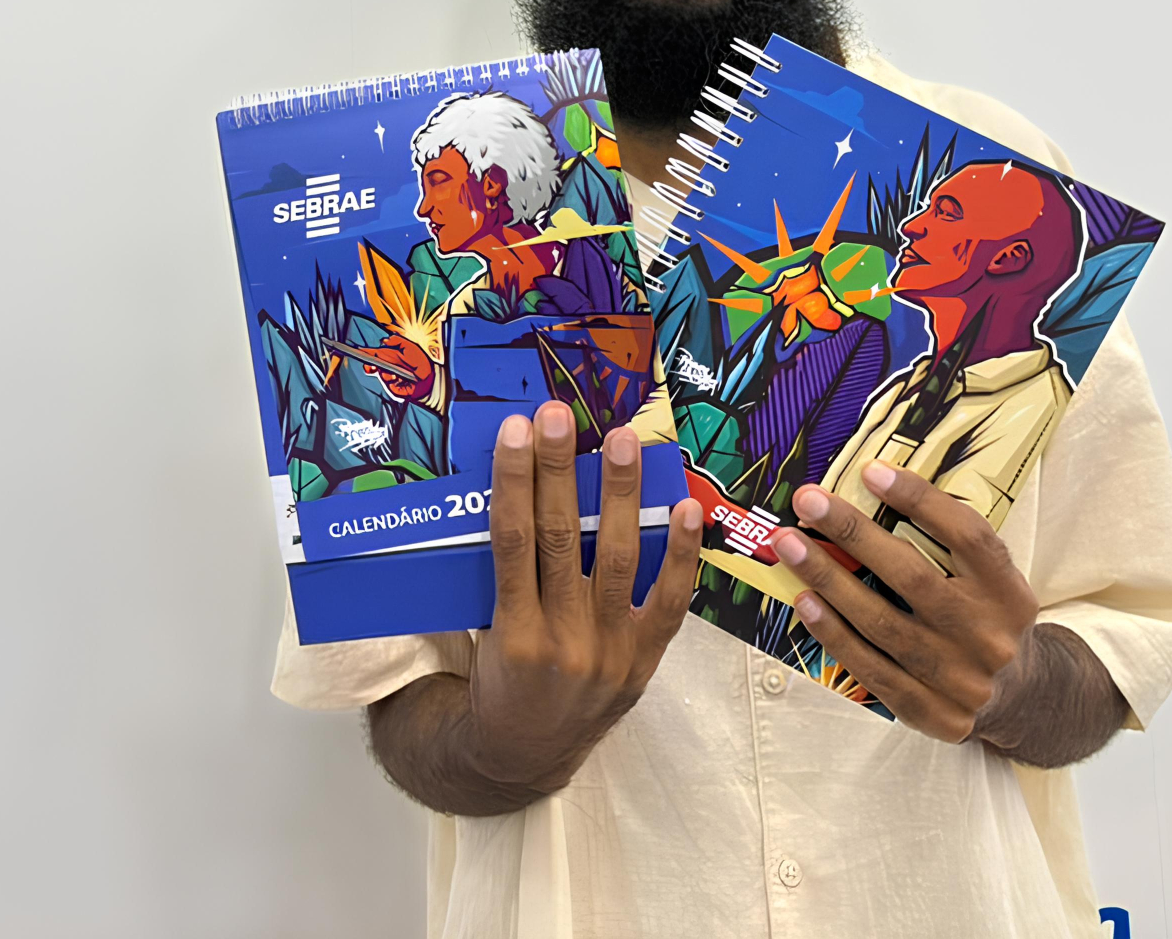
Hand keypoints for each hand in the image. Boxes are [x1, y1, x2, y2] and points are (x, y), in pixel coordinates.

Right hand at [462, 402, 702, 794]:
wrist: (524, 753)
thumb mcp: (485, 630)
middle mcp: (561, 641)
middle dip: (558, 471)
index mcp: (510, 632)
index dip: (514, 481)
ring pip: (617, 558)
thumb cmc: (499, 679)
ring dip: (619, 495)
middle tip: (558, 417)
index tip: (517, 432)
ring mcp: (608, 652)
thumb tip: (517, 489)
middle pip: (559, 539)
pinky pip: (669, 602)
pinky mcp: (643, 661)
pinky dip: (680, 553)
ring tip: (622, 442)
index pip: (511, 540)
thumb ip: (503, 573)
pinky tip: (686, 506)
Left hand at [759, 461, 1036, 743]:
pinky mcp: (937, 715)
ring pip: (884, 625)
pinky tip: (806, 602)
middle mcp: (990, 636)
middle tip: (808, 501)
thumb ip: (948, 542)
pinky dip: (835, 634)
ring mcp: (963, 680)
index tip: (870, 471)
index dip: (920, 501)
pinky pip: (874, 671)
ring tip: (790, 547)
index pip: (968, 536)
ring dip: (830, 581)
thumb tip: (874, 486)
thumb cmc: (984, 617)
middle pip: (914, 578)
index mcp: (1009, 592)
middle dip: (853, 534)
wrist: (1019, 697)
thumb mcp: (989, 578)